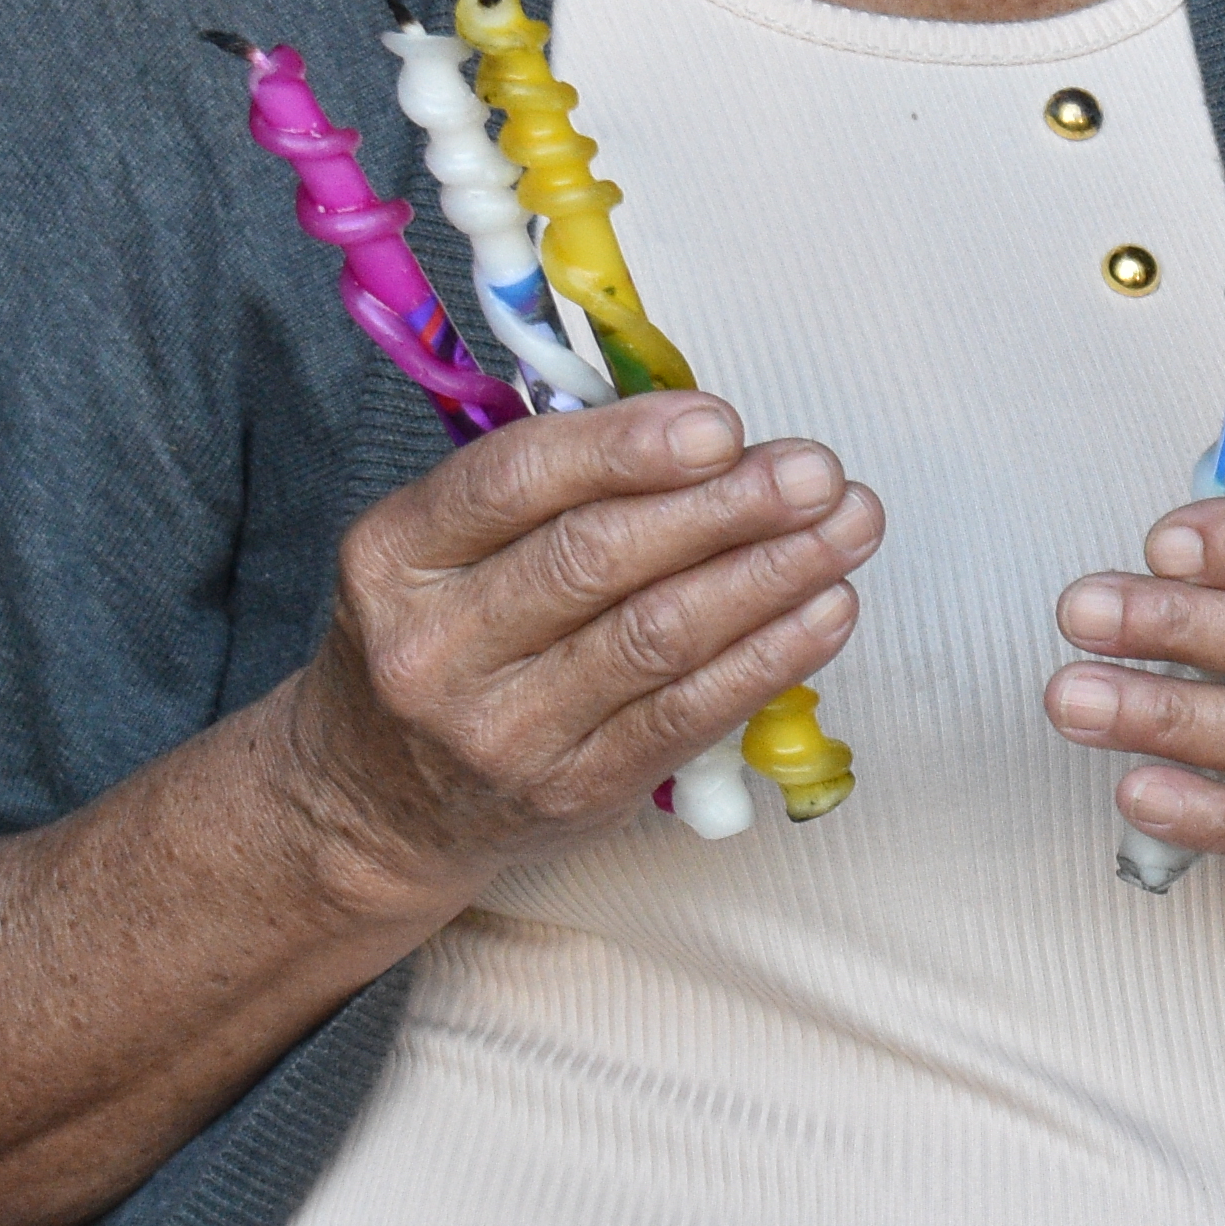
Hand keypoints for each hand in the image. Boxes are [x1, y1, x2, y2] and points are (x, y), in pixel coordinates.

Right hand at [284, 396, 878, 901]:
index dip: (627, 447)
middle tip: (814, 471)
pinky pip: (690, 714)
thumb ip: (548, 485)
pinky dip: (770, 656)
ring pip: (656, 637)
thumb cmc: (439, 638)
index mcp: (396, 555)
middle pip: (596, 559)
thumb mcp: (439, 548)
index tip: (721, 422)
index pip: (514, 481)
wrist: (378, 803)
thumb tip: (708, 432)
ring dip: (769, 574)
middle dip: (723, 506)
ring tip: (846, 526)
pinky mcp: (575, 792)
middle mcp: (436, 647)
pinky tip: (826, 608)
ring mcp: (505, 731)